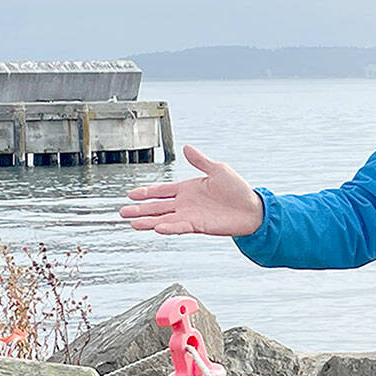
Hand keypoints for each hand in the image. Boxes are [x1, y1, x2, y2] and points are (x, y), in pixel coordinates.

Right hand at [119, 144, 264, 235]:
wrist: (252, 209)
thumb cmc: (238, 190)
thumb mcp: (218, 169)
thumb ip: (200, 161)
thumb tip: (186, 148)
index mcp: (188, 188)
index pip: (162, 191)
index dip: (146, 192)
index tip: (131, 194)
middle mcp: (186, 203)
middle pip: (158, 206)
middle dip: (140, 209)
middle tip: (123, 212)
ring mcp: (191, 215)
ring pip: (164, 219)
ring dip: (148, 221)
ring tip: (132, 223)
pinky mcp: (199, 226)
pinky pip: (180, 226)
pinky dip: (169, 227)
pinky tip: (156, 227)